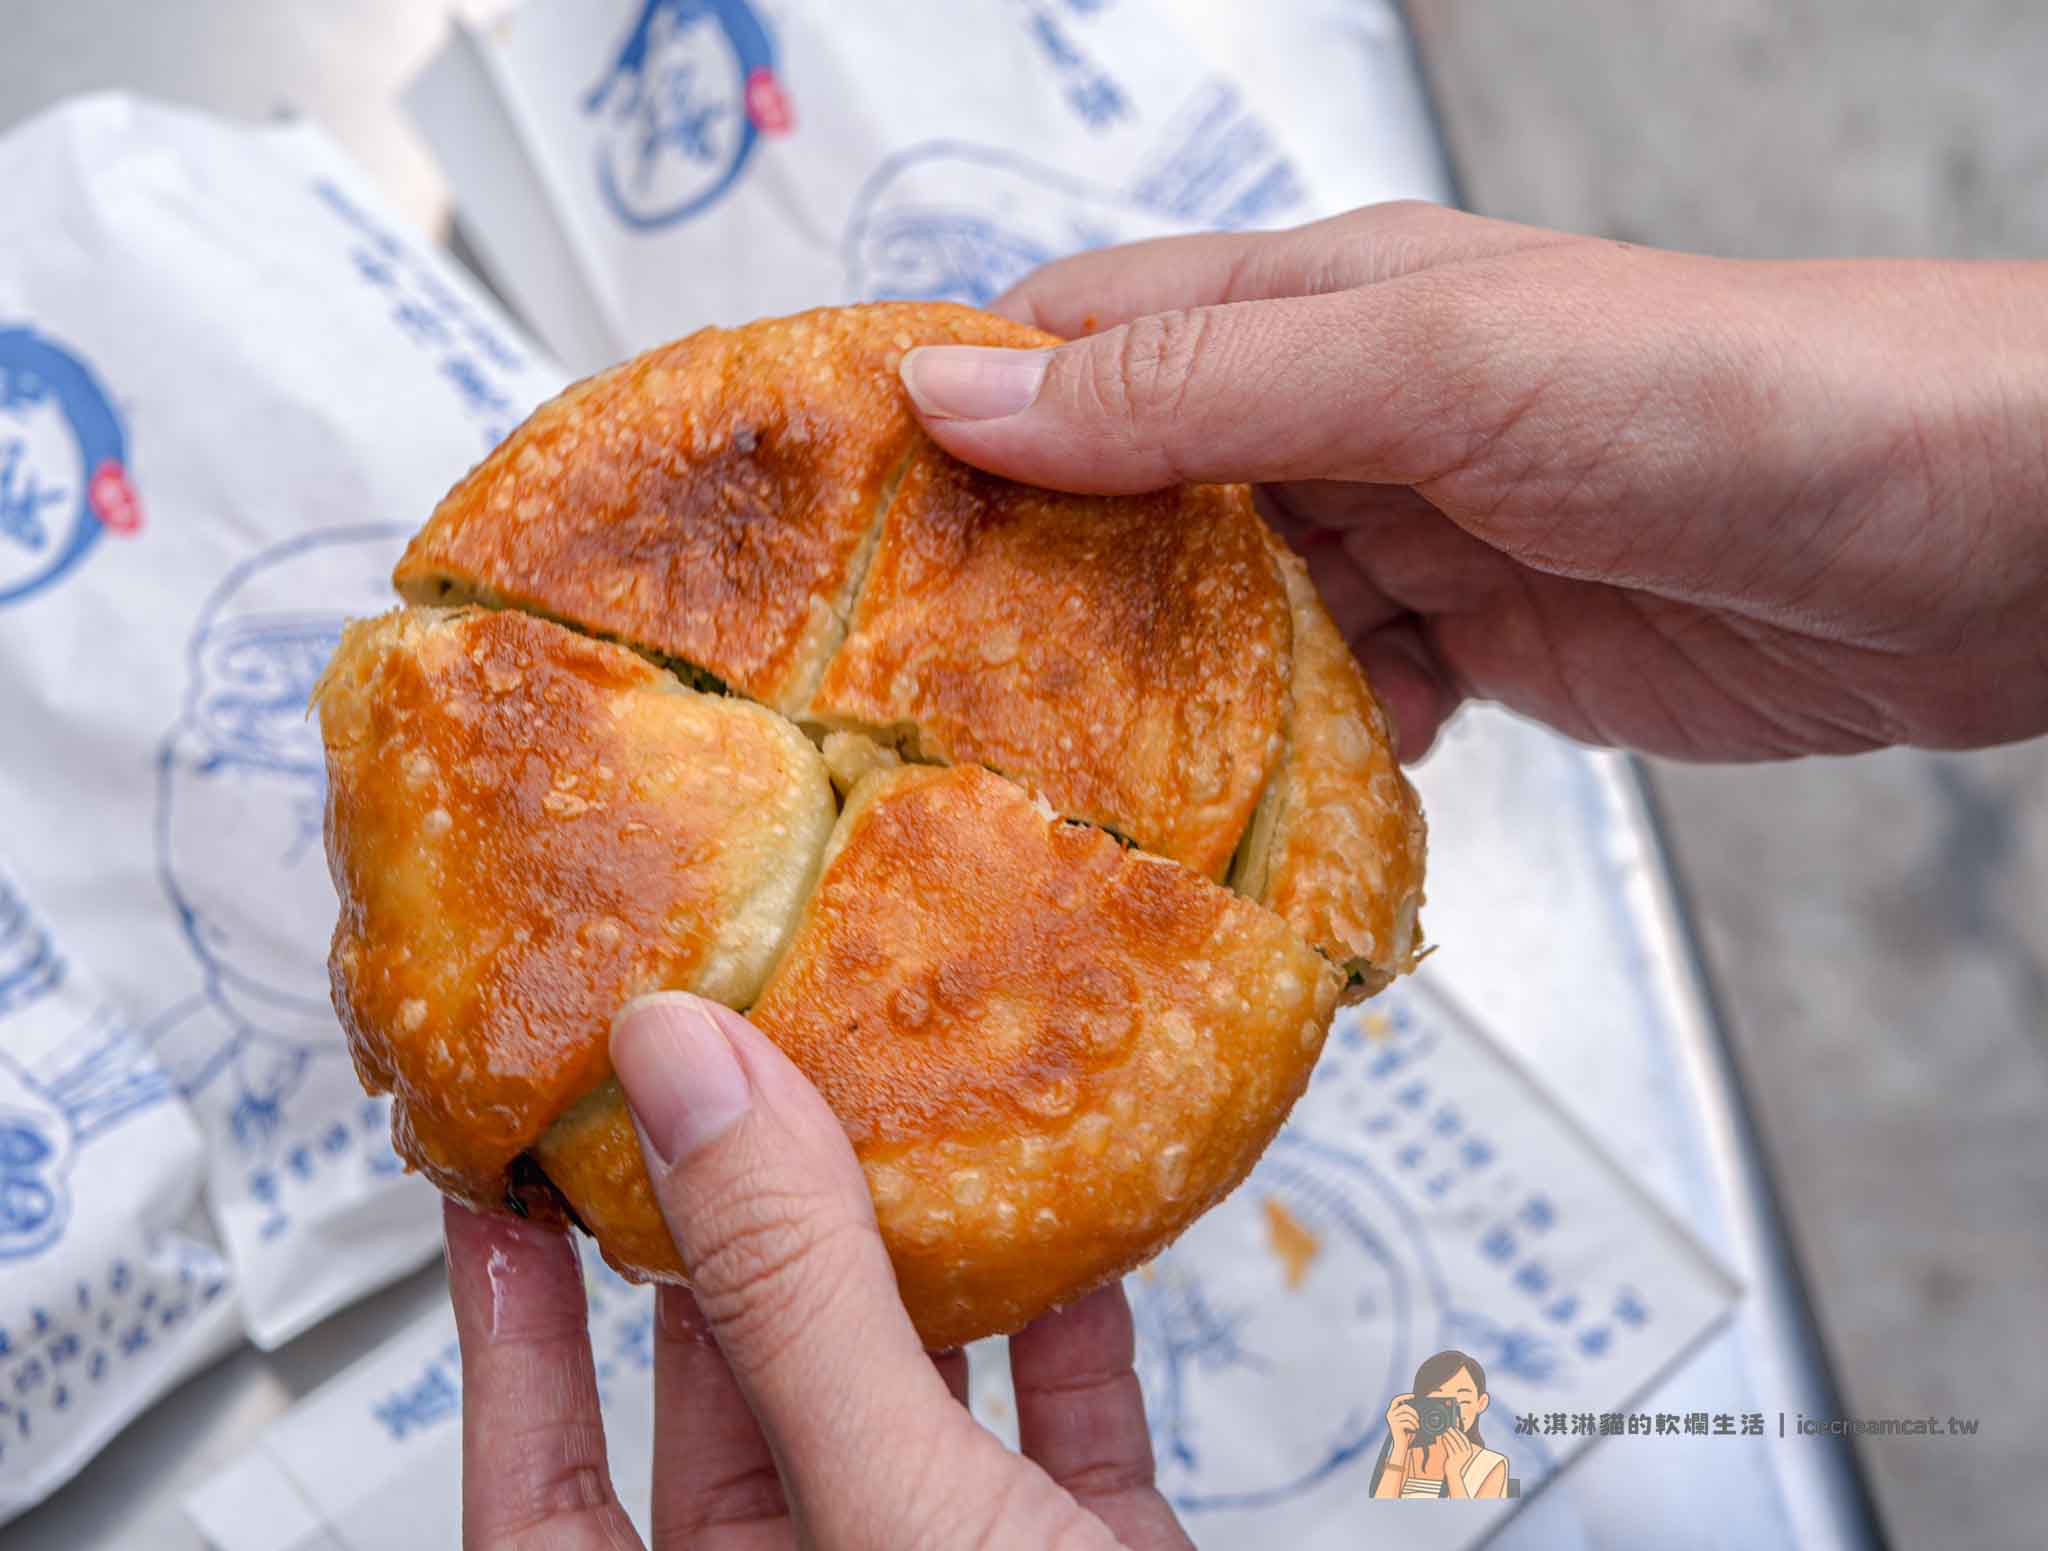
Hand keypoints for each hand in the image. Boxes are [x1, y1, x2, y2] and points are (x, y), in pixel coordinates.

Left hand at [446, 991, 1192, 1549]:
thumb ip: (796, 1300)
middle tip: (707, 1079)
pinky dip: (1066, 1322)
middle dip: (729, 1233)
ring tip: (873, 1102)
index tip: (495, 1180)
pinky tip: (1070, 1223)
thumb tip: (688, 1077)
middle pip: (734, 1399)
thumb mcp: (897, 1510)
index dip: (506, 1331)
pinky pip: (1060, 1420)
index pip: (540, 1491)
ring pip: (898, 1393)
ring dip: (900, 1254)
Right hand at [899, 202, 2047, 760]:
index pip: (1069, 340)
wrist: (1975, 537)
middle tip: (912, 708)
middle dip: (1025, 594)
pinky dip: (1287, 769)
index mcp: (1309, 311)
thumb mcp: (1435, 373)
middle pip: (1123, 503)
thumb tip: (959, 392)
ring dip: (1151, 706)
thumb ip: (1196, 393)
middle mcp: (1339, 418)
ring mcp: (1405, 540)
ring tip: (1049, 794)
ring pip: (1216, 629)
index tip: (828, 531)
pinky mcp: (1473, 650)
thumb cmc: (1735, 398)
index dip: (945, 413)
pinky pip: (1329, 716)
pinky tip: (1252, 825)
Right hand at [1384, 1392, 1417, 1455]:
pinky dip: (1413, 1426)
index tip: (1413, 1396)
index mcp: (1391, 1412)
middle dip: (1413, 1411)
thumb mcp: (1406, 1421)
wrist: (1401, 1445)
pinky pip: (1408, 1422)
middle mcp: (1390, 1415)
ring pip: (1407, 1414)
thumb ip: (1407, 1414)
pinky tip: (1414, 1430)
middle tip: (1418, 1417)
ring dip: (1415, 1420)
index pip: (1396, 1400)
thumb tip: (1415, 1407)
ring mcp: (1392, 1420)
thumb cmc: (1405, 1433)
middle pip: (1404, 1406)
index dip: (1404, 1396)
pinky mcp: (1396, 1426)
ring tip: (1417, 1425)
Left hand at [1439, 1422, 1477, 1497]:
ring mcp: (1459, 1456)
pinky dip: (1445, 1441)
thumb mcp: (1460, 1453)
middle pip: (1459, 1439)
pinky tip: (1443, 1438)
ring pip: (1453, 1442)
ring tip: (1444, 1431)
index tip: (1455, 1427)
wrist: (1454, 1474)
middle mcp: (1465, 1453)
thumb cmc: (1456, 1462)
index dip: (1460, 1432)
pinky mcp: (1453, 1458)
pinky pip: (1448, 1447)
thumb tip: (1454, 1434)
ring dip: (1448, 1436)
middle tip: (1449, 1427)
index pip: (1465, 1439)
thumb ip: (1459, 1445)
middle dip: (1453, 1432)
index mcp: (1469, 1451)